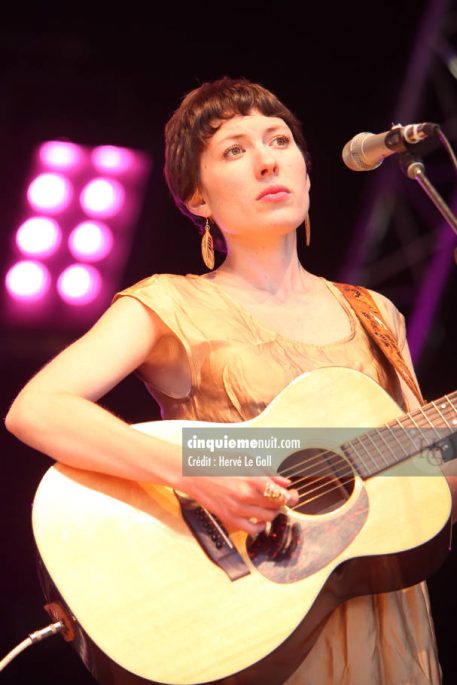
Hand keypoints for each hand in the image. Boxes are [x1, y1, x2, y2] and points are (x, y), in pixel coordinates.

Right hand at [179, 475, 298, 533]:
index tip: (293, 494)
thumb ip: (267, 472)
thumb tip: (285, 482)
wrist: (194, 473)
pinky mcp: (229, 518)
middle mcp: (246, 496)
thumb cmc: (218, 463)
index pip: (280, 494)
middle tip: (279, 497)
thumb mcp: (245, 460)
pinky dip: (260, 526)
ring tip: (268, 505)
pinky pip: (252, 530)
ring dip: (272, 512)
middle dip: (281, 502)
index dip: (291, 496)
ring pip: (267, 518)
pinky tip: (259, 519)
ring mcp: (237, 509)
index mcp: (251, 479)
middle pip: (276, 506)